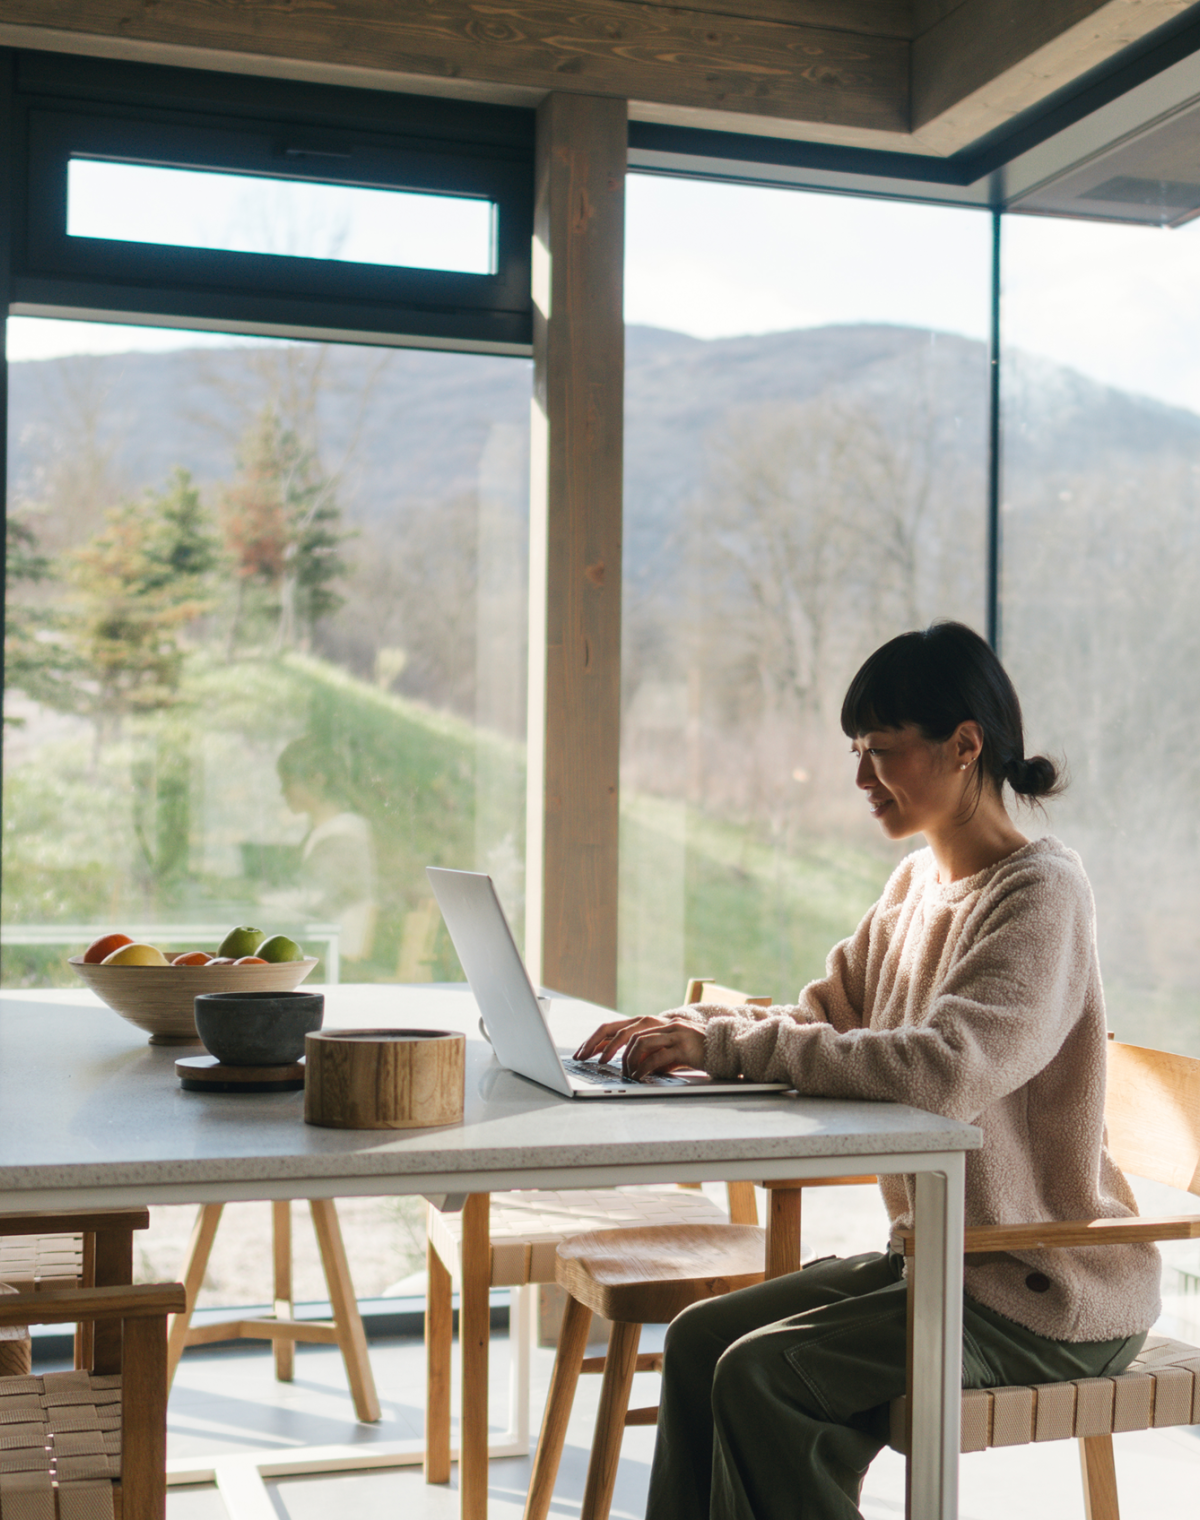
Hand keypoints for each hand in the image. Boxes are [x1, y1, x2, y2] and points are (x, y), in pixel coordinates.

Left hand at [574, 1015, 705, 1078]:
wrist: (722, 1047)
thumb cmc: (690, 1052)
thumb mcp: (663, 1050)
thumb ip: (645, 1052)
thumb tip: (623, 1064)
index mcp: (651, 1023)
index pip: (616, 1027)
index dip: (597, 1039)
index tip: (583, 1053)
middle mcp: (659, 1023)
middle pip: (622, 1030)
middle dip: (603, 1045)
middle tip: (593, 1061)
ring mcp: (672, 1032)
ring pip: (639, 1042)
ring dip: (628, 1060)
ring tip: (624, 1073)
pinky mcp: (683, 1046)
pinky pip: (658, 1056)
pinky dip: (645, 1067)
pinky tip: (640, 1076)